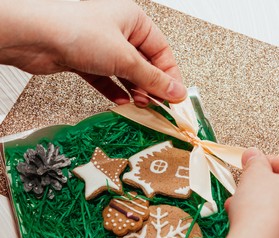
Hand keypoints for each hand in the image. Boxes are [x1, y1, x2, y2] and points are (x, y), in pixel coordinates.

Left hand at [0, 0, 185, 105]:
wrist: (32, 36)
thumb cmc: (76, 31)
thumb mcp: (125, 57)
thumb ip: (152, 78)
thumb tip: (176, 90)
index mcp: (134, 21)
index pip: (162, 51)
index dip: (170, 75)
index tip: (176, 96)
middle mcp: (118, 31)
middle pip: (144, 64)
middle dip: (151, 86)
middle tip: (159, 105)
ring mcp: (101, 46)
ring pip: (125, 73)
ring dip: (134, 91)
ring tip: (141, 106)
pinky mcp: (85, 60)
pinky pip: (106, 78)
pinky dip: (114, 91)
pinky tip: (122, 103)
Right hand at [208, 148, 278, 237]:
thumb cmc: (265, 214)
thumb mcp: (255, 175)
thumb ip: (256, 162)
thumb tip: (253, 156)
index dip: (273, 161)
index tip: (257, 163)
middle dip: (270, 185)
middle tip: (253, 183)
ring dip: (270, 205)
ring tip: (246, 205)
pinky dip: (276, 225)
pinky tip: (253, 224)